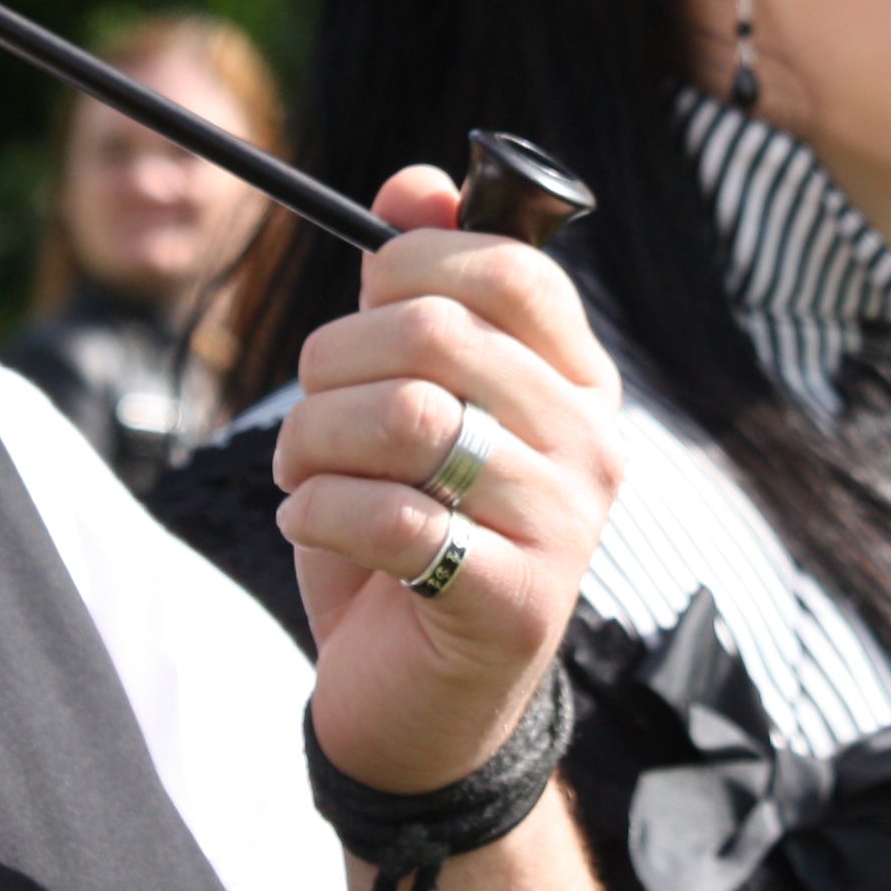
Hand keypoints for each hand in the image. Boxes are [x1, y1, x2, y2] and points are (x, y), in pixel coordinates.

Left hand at [274, 164, 622, 795]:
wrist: (423, 706)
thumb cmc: (412, 535)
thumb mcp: (406, 402)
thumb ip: (419, 291)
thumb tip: (416, 184)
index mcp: (575, 380)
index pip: (509, 269)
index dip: (409, 265)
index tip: (360, 309)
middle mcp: (590, 443)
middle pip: (434, 335)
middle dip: (331, 366)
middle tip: (307, 418)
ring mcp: (564, 525)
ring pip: (405, 419)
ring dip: (313, 444)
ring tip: (301, 478)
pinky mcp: (515, 602)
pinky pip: (391, 517)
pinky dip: (318, 513)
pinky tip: (310, 527)